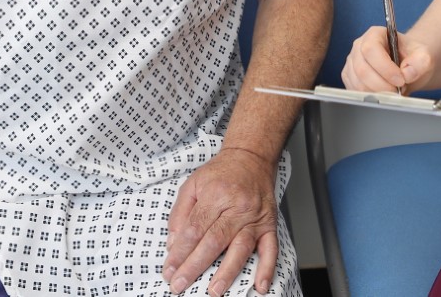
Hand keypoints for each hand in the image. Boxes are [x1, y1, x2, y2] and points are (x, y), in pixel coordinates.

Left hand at [163, 147, 279, 295]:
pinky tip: (259, 286)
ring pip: (241, 247)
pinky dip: (267, 268)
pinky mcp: (269, 224)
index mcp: (215, 194)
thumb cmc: (221, 172)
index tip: (169, 271)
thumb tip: (173, 244)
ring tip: (214, 290)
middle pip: (214, 240)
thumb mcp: (193, 183)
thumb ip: (180, 213)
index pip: (194, 229)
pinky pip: (271, 248)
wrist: (251, 157)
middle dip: (195, 266)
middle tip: (180, 285)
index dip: (180, 252)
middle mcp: (236, 206)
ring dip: (227, 272)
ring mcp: (255, 217)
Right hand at [341, 26, 433, 93]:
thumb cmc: (412, 57)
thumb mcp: (423, 55)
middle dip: (382, 85)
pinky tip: (384, 95)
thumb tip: (407, 73)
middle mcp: (359, 47)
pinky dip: (371, 98)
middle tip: (398, 91)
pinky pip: (355, 92)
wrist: (408, 66)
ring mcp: (352, 63)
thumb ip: (420, 62)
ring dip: (378, 93)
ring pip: (358, 84)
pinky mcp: (350, 78)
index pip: (371, 49)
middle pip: (362, 69)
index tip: (400, 80)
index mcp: (375, 34)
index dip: (385, 68)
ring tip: (393, 92)